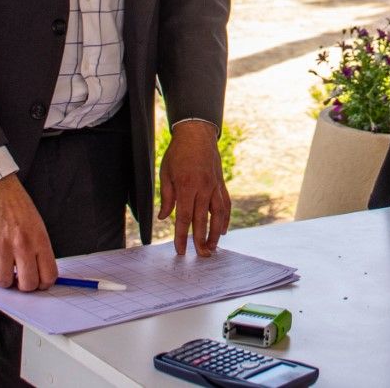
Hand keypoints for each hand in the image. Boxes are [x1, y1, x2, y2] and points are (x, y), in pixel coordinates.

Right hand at [0, 174, 56, 290]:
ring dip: (4, 281)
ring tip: (4, 270)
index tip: (38, 283)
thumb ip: (38, 249)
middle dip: (23, 287)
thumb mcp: (37, 225)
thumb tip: (39, 273)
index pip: (48, 275)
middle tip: (19, 280)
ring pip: (4, 282)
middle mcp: (22, 245)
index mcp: (40, 240)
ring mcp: (2, 247)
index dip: (43, 285)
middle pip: (27, 284)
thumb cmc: (17, 206)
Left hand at [159, 120, 230, 256]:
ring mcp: (214, 186)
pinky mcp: (221, 184)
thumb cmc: (178, 153)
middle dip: (201, 240)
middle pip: (203, 220)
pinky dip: (225, 219)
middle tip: (201, 256)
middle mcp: (203, 188)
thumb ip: (167, 197)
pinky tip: (223, 230)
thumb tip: (164, 217)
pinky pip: (225, 204)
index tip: (180, 250)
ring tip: (213, 248)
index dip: (182, 236)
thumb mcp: (166, 173)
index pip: (184, 217)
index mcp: (187, 186)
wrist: (197, 134)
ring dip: (216, 233)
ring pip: (218, 215)